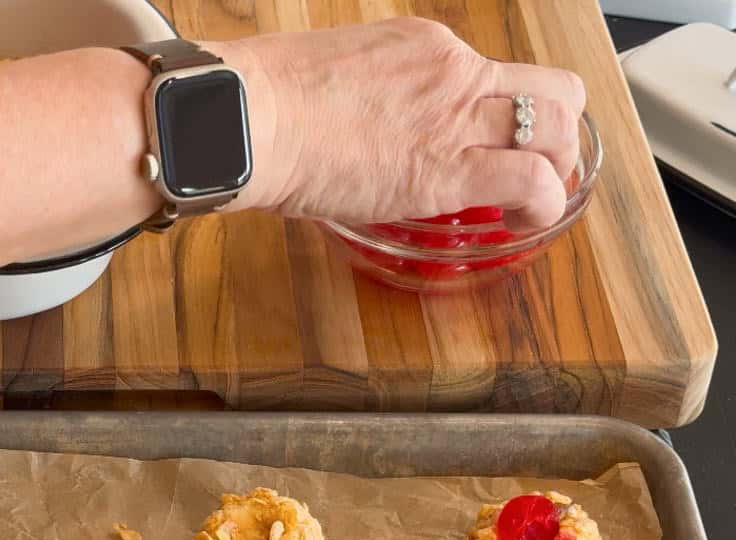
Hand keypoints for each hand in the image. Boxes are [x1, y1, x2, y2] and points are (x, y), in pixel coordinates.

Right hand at [220, 18, 585, 230]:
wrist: (253, 117)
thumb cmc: (269, 101)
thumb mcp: (338, 72)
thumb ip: (373, 95)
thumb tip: (371, 127)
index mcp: (427, 46)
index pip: (493, 72)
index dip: (498, 111)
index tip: (481, 141)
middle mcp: (455, 74)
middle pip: (553, 91)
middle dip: (555, 132)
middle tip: (532, 165)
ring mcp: (457, 120)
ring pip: (557, 132)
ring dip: (554, 170)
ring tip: (531, 199)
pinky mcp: (448, 172)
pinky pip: (532, 182)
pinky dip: (541, 204)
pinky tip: (522, 221)